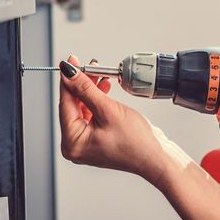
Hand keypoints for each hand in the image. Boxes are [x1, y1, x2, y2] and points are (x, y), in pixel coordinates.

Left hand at [58, 55, 186, 181]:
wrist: (155, 158)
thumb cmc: (136, 143)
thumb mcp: (108, 110)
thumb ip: (86, 89)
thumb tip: (69, 73)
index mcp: (72, 142)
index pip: (64, 104)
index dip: (68, 80)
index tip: (71, 61)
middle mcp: (74, 145)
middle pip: (72, 106)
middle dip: (82, 85)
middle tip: (89, 67)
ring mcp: (84, 143)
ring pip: (81, 108)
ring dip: (90, 91)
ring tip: (100, 77)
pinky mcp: (94, 139)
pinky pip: (90, 115)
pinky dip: (96, 102)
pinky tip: (103, 90)